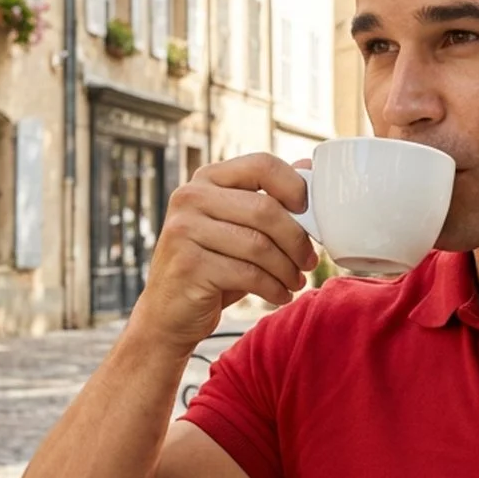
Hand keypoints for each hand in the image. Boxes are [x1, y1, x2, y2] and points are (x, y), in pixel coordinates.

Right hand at [131, 154, 319, 349]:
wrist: (169, 312)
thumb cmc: (211, 266)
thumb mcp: (238, 227)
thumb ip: (267, 197)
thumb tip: (309, 168)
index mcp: (207, 179)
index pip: (262, 165)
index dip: (294, 186)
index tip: (308, 212)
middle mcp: (191, 198)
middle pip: (265, 209)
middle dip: (297, 240)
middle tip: (308, 261)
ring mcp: (185, 230)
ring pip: (259, 245)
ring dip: (287, 269)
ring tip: (294, 281)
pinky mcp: (189, 265)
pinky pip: (248, 274)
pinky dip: (273, 288)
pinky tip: (279, 295)